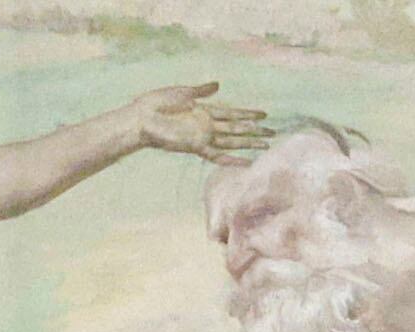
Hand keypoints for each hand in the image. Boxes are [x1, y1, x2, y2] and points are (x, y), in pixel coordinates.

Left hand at [126, 81, 271, 163]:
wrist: (141, 117)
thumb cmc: (157, 103)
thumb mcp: (182, 92)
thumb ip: (202, 91)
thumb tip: (218, 85)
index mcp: (204, 111)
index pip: (232, 113)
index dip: (248, 114)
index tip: (264, 114)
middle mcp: (206, 125)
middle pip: (236, 129)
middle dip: (255, 131)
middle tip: (273, 133)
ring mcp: (202, 136)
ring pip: (232, 141)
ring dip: (249, 143)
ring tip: (266, 146)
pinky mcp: (196, 146)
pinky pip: (216, 154)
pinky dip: (230, 159)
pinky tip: (244, 162)